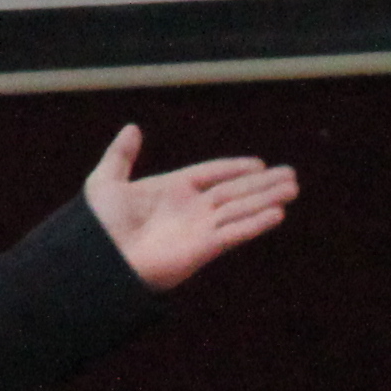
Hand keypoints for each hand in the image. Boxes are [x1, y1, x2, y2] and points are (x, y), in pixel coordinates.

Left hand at [82, 128, 297, 290]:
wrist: (97, 262)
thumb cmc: (97, 227)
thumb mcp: (106, 181)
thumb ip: (121, 155)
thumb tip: (132, 127)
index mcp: (171, 190)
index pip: (211, 174)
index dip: (235, 168)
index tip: (259, 163)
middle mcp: (190, 209)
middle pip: (234, 191)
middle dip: (262, 183)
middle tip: (291, 174)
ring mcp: (198, 228)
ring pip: (240, 208)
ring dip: (267, 199)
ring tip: (293, 189)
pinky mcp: (202, 248)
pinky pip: (234, 232)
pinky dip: (255, 223)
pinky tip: (277, 213)